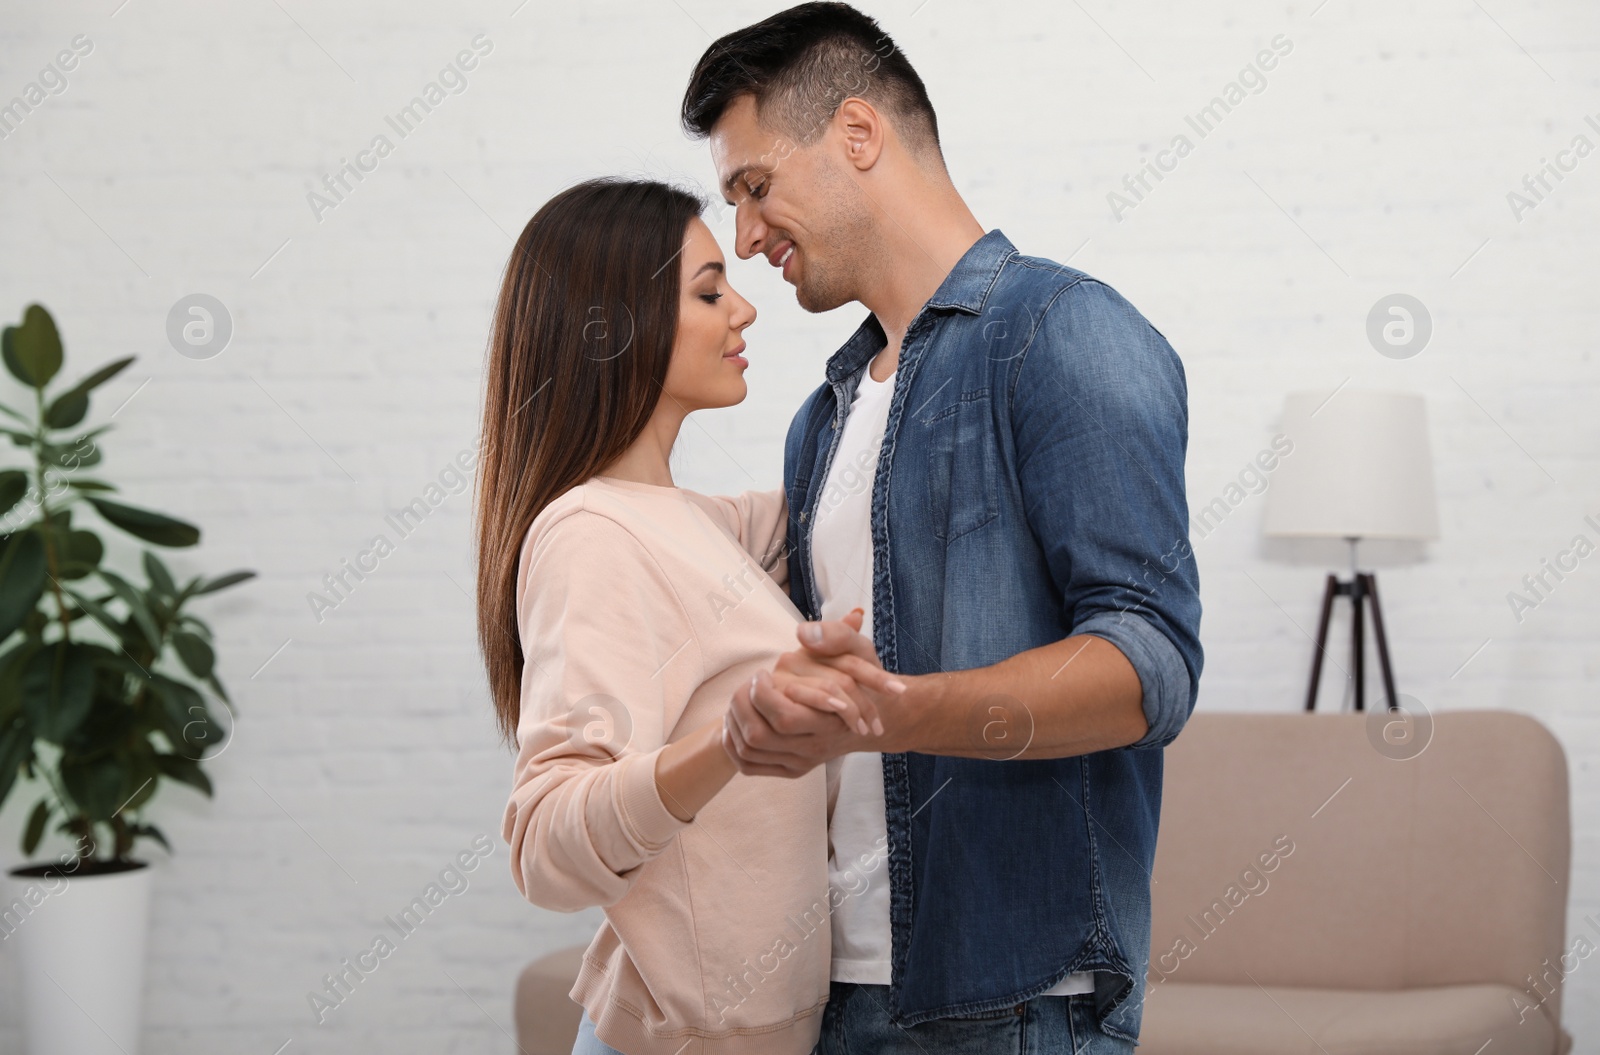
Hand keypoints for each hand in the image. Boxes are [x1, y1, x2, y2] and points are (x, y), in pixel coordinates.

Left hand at [722, 610, 908, 777]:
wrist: (879, 720)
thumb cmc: (866, 679)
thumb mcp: (859, 649)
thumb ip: (836, 636)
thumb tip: (803, 633)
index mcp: (829, 722)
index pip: (783, 717)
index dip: (763, 693)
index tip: (763, 673)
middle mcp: (813, 747)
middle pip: (759, 737)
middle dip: (741, 707)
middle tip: (746, 684)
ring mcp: (800, 762)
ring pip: (749, 751)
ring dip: (733, 722)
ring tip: (740, 697)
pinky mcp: (791, 769)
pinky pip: (749, 765)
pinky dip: (733, 744)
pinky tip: (735, 721)